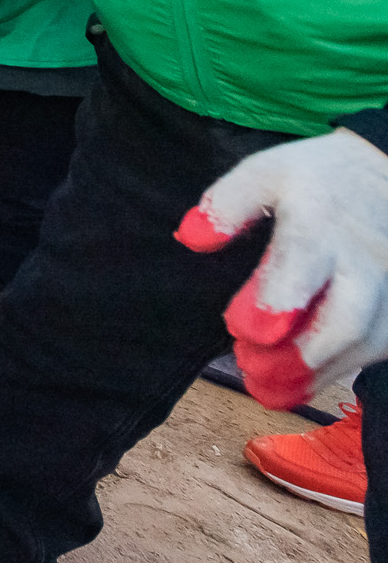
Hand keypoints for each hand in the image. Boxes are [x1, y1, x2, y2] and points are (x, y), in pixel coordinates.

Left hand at [178, 129, 387, 409]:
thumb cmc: (320, 179)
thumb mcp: (268, 173)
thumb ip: (229, 205)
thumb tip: (192, 237)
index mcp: (322, 220)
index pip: (303, 261)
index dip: (274, 301)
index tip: (241, 328)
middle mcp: (365, 260)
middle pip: (346, 318)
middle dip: (299, 353)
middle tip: (251, 370)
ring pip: (366, 343)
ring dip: (316, 371)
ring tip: (266, 389)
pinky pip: (378, 348)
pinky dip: (338, 371)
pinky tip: (299, 385)